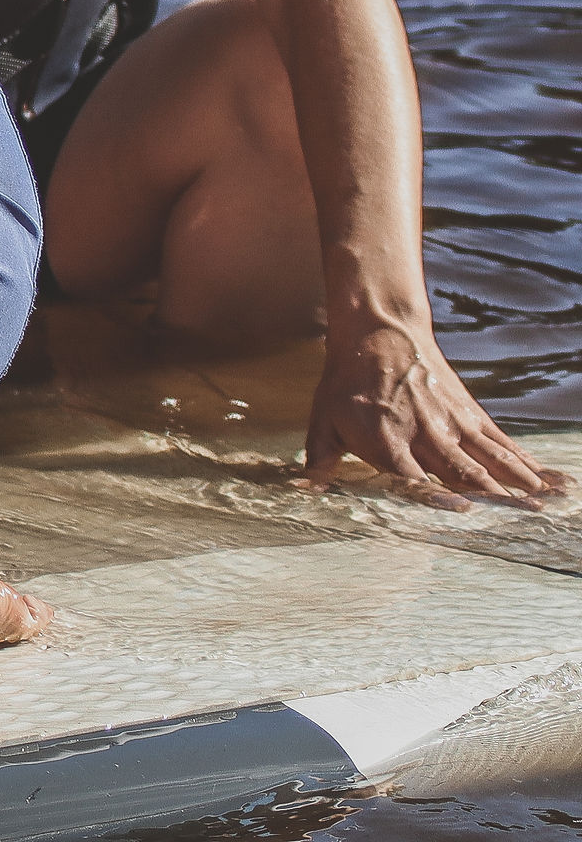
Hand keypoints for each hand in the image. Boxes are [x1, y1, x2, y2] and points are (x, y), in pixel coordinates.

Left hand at [302, 314, 568, 507]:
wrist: (379, 332)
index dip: (437, 494)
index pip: (413, 478)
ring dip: (519, 483)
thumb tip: (300, 491)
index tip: (462, 509)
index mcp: (387, 442)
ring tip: (545, 505)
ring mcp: (452, 424)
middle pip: (463, 471)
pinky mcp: (470, 414)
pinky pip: (501, 442)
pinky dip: (526, 462)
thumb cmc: (346, 383)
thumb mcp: (323, 419)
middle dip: (492, 497)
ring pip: (490, 458)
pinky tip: (549, 480)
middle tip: (523, 518)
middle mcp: (425, 435)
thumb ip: (318, 461)